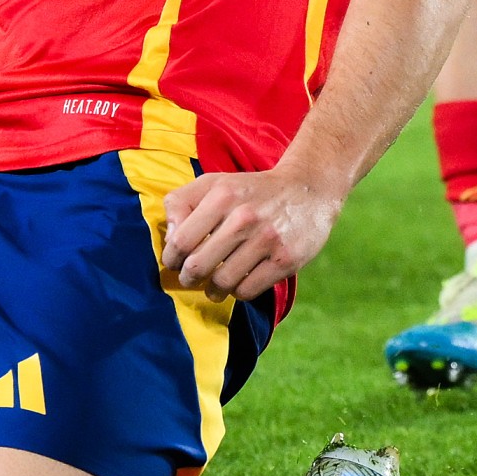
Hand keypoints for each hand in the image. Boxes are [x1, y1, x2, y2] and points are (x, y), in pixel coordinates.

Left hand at [160, 167, 341, 301]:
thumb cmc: (251, 191)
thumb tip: (168, 238)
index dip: (171, 258)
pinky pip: (248, 290)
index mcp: (221, 195)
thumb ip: (182, 202)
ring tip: (213, 287)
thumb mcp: (214, 183)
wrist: (308, 190)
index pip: (180, 241)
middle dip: (188, 278)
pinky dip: (237, 292)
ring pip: (222, 282)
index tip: (173, 263)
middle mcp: (244, 217)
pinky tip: (238, 283)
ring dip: (212, 290)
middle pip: (198, 266)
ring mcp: (266, 239)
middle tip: (190, 278)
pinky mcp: (285, 260)